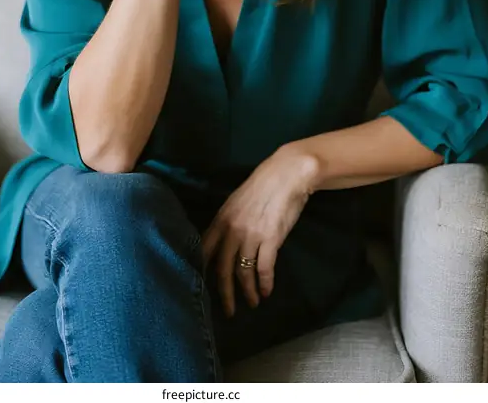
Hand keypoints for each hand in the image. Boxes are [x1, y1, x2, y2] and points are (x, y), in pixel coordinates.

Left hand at [200, 145, 321, 317]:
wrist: (286, 175)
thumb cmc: (262, 186)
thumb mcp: (236, 202)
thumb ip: (228, 222)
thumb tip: (223, 241)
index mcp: (221, 219)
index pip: (204, 250)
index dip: (201, 271)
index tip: (201, 288)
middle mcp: (232, 229)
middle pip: (222, 269)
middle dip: (224, 294)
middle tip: (228, 311)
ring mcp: (250, 235)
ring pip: (243, 272)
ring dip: (248, 291)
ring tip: (252, 303)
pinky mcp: (270, 240)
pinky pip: (264, 268)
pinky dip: (265, 283)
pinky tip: (267, 292)